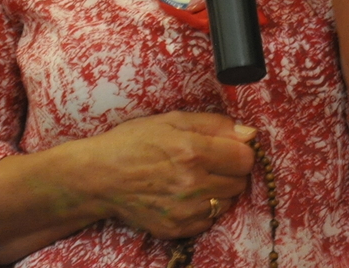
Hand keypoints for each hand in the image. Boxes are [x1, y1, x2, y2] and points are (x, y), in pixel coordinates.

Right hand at [82, 111, 255, 239]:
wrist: (98, 178)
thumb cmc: (131, 142)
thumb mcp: (169, 120)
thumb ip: (213, 124)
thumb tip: (249, 133)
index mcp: (192, 150)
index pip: (245, 158)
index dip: (237, 150)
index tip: (224, 148)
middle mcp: (193, 184)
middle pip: (240, 181)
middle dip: (229, 169)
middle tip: (206, 162)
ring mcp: (186, 211)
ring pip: (228, 201)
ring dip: (218, 189)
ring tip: (193, 178)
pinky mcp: (179, 229)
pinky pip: (210, 219)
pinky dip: (203, 208)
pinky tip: (184, 195)